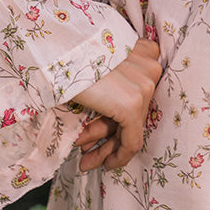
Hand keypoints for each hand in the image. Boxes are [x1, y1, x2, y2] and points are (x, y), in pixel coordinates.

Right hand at [72, 37, 161, 170]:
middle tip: (88, 154)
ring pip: (131, 129)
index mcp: (145, 51)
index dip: (117, 116)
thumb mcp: (99, 65)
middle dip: (109, 136)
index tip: (100, 132)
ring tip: (86, 162)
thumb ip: (112, 87)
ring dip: (106, 147)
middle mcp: (151, 67)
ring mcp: (143, 86)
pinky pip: (132, 141)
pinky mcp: (131, 105)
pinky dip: (118, 156)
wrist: (59, 45)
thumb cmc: (72, 52)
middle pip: (134, 112)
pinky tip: (103, 165)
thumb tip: (106, 123)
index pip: (135, 94)